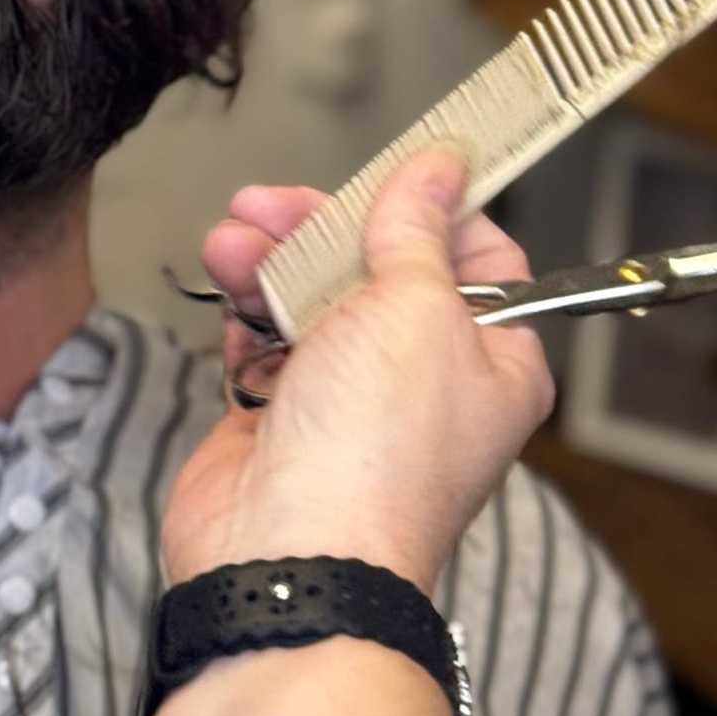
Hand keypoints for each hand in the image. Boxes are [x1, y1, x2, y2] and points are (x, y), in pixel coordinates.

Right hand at [163, 150, 553, 594]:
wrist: (289, 552)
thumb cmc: (374, 448)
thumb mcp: (416, 307)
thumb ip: (416, 230)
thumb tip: (437, 168)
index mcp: (492, 359)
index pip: (477, 257)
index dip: (430, 205)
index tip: (388, 164)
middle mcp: (425, 379)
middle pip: (378, 270)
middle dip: (322, 227)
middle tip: (270, 201)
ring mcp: (349, 400)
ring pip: (312, 299)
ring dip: (269, 260)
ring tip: (229, 238)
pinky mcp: (282, 418)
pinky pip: (264, 341)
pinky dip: (244, 307)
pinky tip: (224, 282)